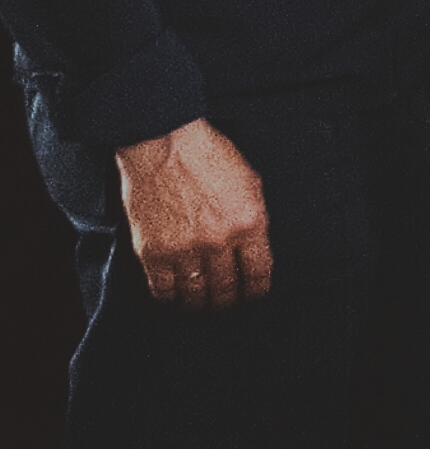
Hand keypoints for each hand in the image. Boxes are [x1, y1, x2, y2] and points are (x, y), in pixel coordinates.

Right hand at [114, 119, 271, 310]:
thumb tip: (254, 248)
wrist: (163, 142)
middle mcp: (219, 242)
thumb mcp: (250, 183)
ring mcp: (184, 250)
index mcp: (250, 223)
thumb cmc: (207, 155)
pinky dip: (170, 298)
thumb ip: (254, 218)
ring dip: (200, 305)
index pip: (258, 273)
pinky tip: (175, 297)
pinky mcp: (152, 252)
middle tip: (226, 304)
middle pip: (227, 288)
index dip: (256, 290)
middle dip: (229, 301)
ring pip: (195, 295)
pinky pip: (162, 290)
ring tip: (202, 305)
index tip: (253, 294)